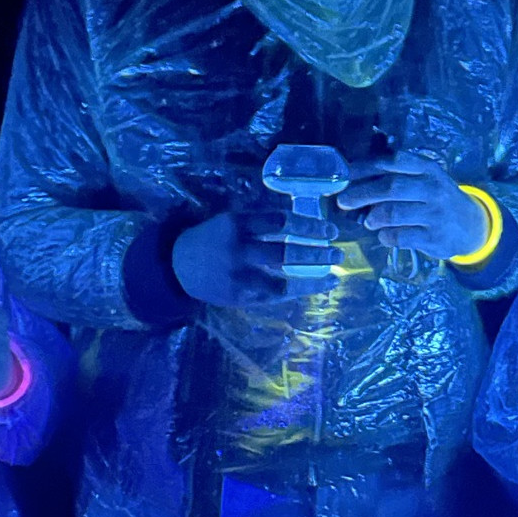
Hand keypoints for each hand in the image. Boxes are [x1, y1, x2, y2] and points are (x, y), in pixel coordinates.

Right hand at [171, 210, 338, 307]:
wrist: (179, 266)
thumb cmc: (214, 238)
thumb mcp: (232, 220)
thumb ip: (261, 222)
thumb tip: (305, 224)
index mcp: (238, 223)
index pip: (281, 221)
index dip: (309, 225)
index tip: (330, 229)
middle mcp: (239, 249)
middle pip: (286, 250)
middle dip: (317, 252)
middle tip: (338, 251)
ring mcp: (240, 275)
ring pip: (284, 277)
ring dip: (313, 275)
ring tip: (334, 271)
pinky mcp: (240, 296)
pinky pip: (275, 294)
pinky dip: (298, 290)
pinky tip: (315, 286)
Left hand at [338, 152, 488, 260]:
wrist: (471, 225)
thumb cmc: (436, 198)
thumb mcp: (424, 179)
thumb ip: (395, 175)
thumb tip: (352, 180)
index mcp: (427, 168)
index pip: (393, 162)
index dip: (364, 167)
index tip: (343, 174)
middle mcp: (432, 188)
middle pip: (391, 187)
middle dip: (361, 193)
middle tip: (343, 201)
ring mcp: (435, 213)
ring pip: (393, 213)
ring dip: (373, 217)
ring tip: (368, 221)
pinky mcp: (434, 237)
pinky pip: (400, 236)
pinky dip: (385, 236)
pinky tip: (385, 235)